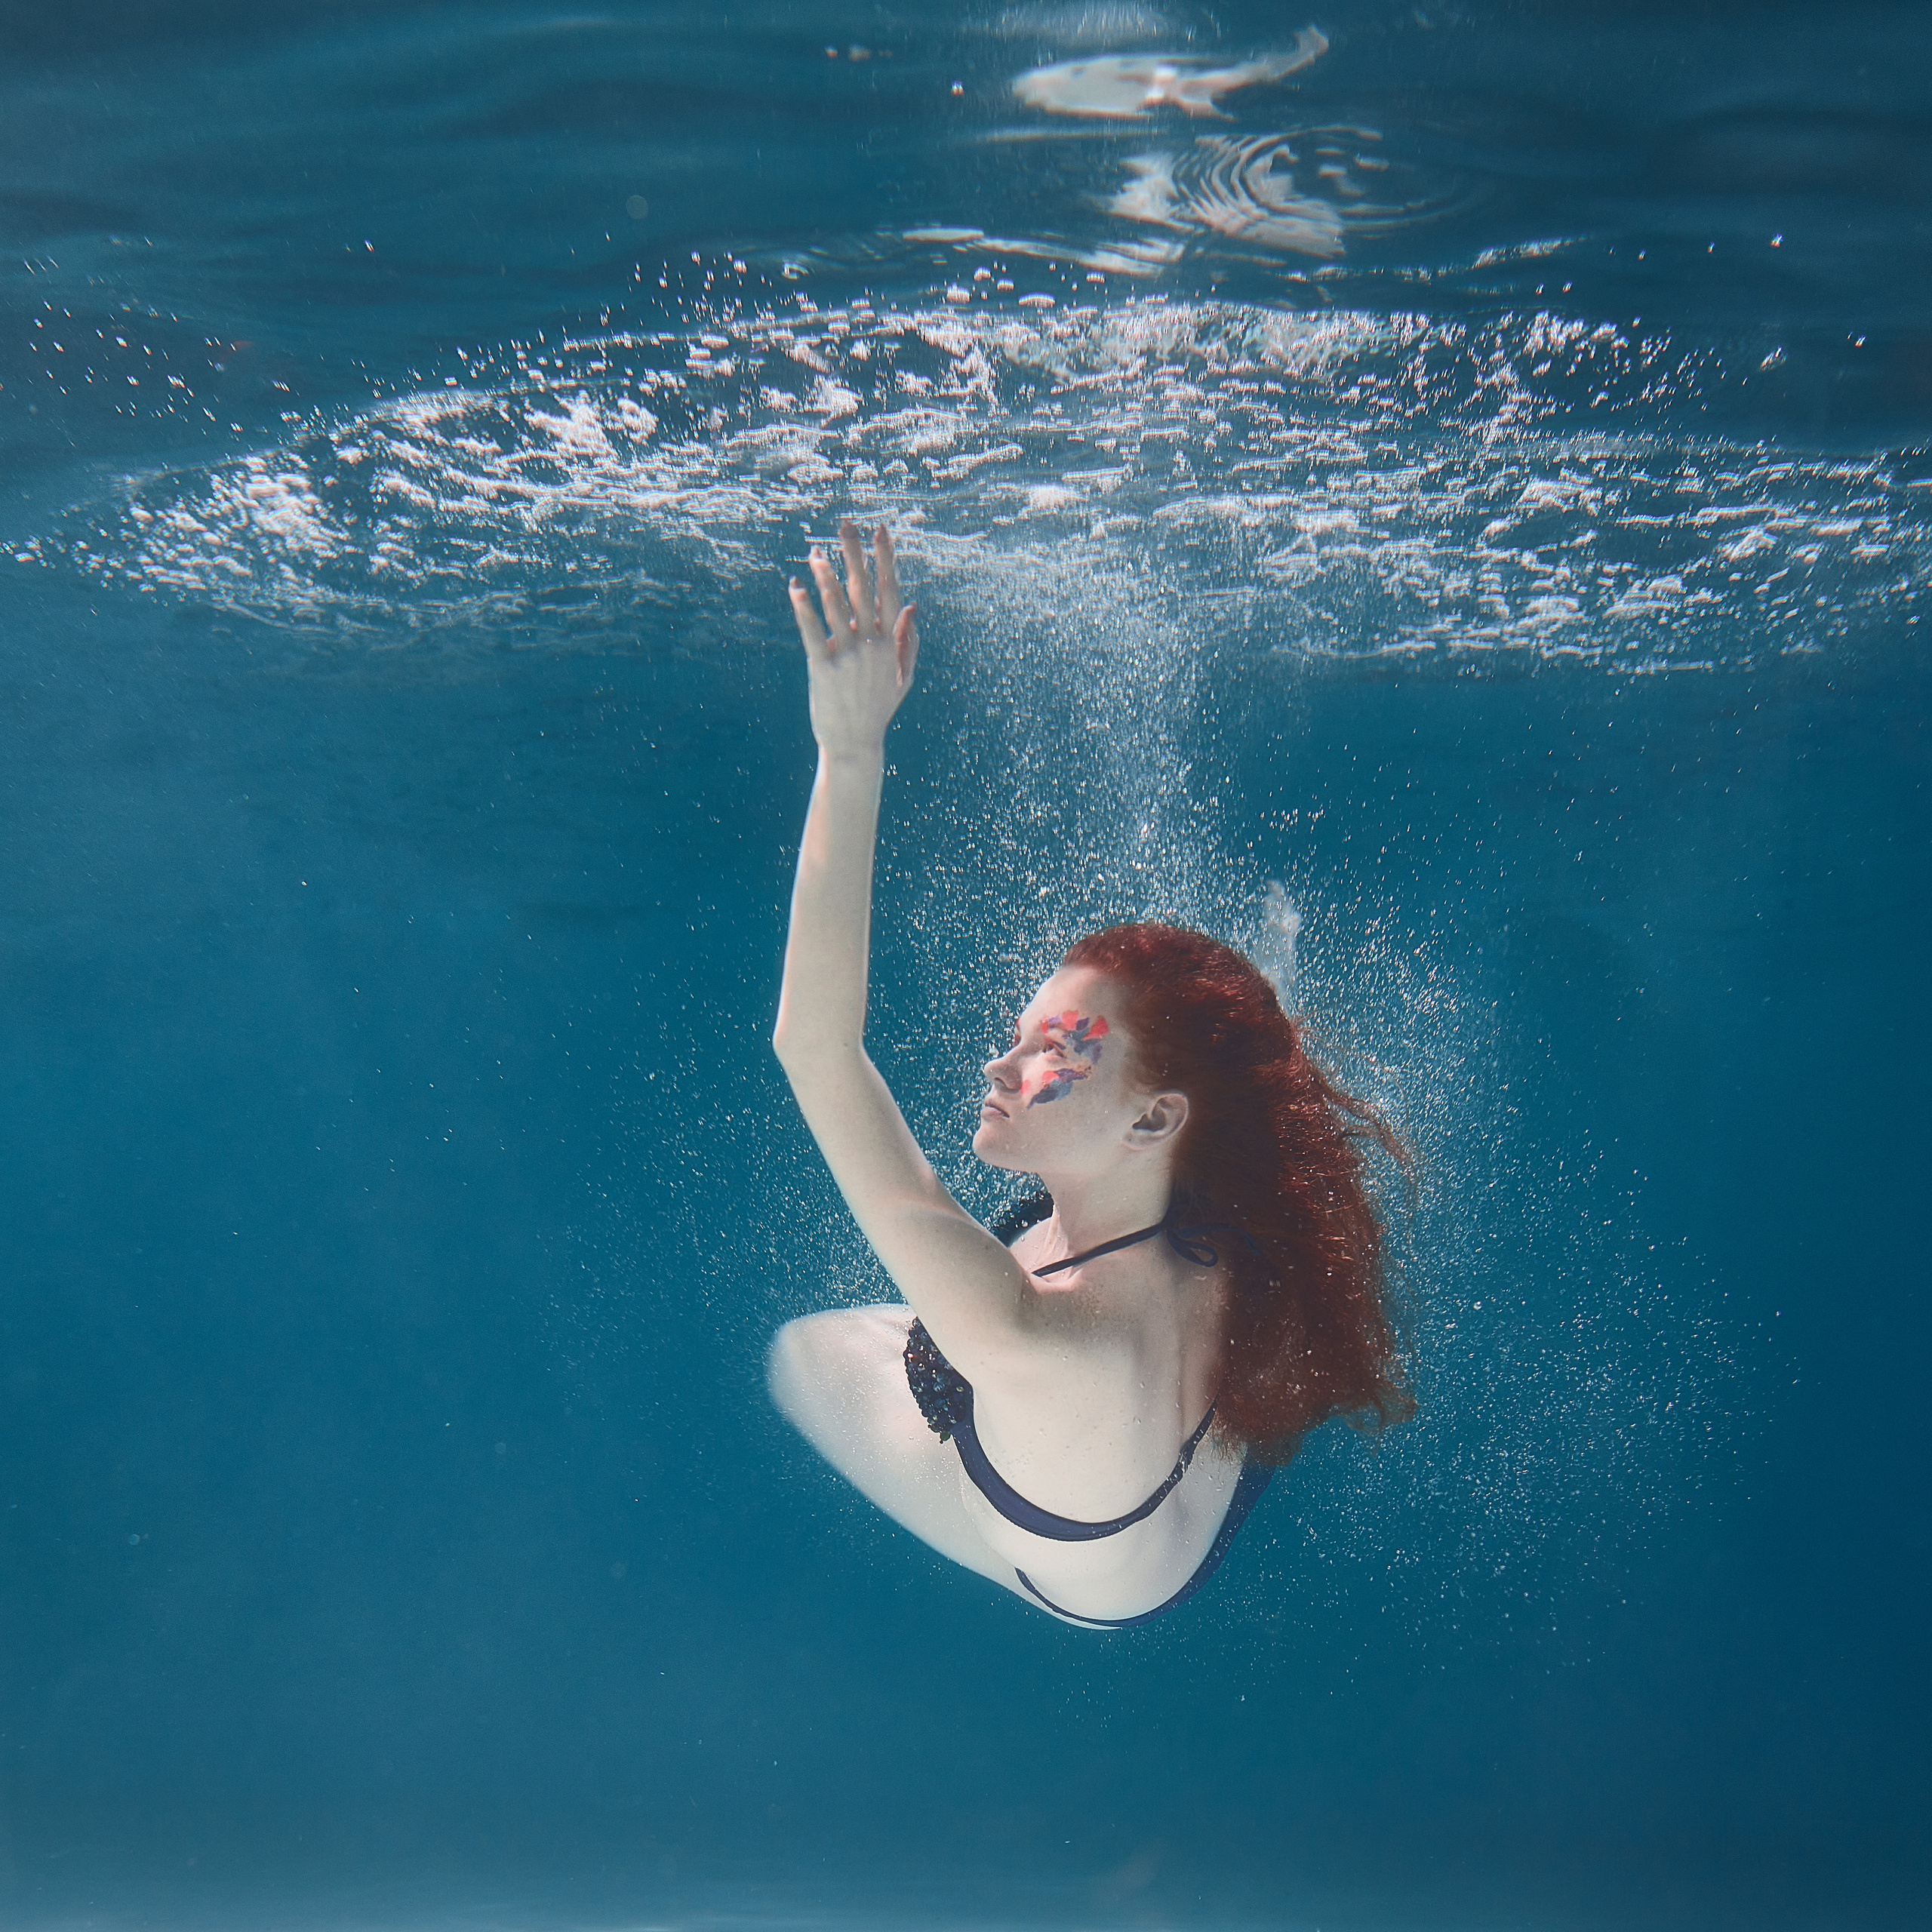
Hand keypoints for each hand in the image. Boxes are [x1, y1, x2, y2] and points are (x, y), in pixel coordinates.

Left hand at [788, 521, 918, 757]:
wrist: (855, 743)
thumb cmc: (878, 707)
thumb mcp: (903, 676)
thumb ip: (909, 641)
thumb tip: (910, 604)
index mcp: (891, 643)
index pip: (889, 591)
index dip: (885, 560)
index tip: (880, 531)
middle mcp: (872, 645)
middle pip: (863, 590)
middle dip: (854, 555)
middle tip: (845, 524)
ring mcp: (848, 657)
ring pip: (837, 608)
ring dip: (826, 577)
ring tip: (816, 551)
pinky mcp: (823, 669)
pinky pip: (813, 633)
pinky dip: (804, 609)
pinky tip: (795, 588)